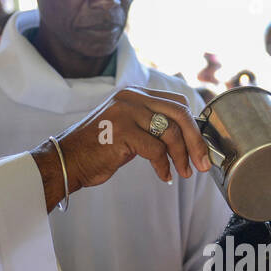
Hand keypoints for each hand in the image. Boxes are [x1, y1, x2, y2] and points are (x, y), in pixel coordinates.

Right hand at [49, 86, 210, 189]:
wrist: (68, 161)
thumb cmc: (98, 150)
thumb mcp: (128, 130)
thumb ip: (152, 126)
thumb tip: (186, 138)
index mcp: (134, 95)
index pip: (177, 103)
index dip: (194, 126)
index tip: (200, 147)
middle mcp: (131, 98)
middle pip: (179, 114)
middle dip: (196, 141)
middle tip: (202, 163)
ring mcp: (126, 112)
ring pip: (170, 132)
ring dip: (181, 157)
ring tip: (183, 172)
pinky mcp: (122, 131)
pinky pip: (156, 149)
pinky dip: (164, 166)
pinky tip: (164, 176)